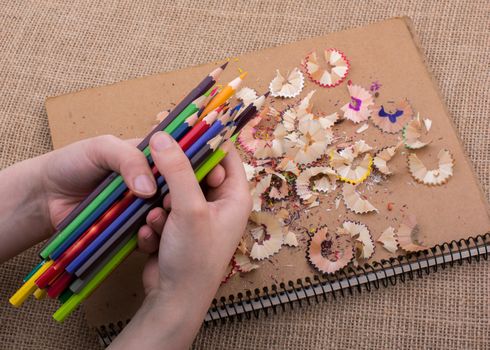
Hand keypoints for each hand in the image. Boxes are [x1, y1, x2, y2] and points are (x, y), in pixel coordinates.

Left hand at [0, 134, 225, 260]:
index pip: (181, 157)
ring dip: (167, 217)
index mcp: (149, 157)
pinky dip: (149, 234)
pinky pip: (149, 231)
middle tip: (185, 203)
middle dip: (186, 196)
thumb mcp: (102, 148)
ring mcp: (142, 206)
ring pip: (167, 212)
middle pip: (179, 188)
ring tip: (159, 219)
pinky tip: (145, 234)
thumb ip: (128, 158)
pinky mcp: (132, 227)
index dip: (198, 164)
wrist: (44, 198)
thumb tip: (149, 188)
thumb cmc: (72, 164)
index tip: (211, 175)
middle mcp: (151, 181)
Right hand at [110, 132, 251, 349]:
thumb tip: (163, 136)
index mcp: (234, 196)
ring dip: (160, 202)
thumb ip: (178, 171)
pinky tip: (152, 237)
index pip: (223, 155)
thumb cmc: (194, 257)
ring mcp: (197, 216)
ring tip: (158, 219)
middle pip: (194, 170)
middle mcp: (219, 204)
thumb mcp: (189, 209)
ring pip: (173, 190)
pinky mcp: (177, 228)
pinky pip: (162, 210)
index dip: (203, 138)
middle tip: (153, 162)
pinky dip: (154, 220)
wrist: (173, 300)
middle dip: (173, 174)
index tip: (178, 124)